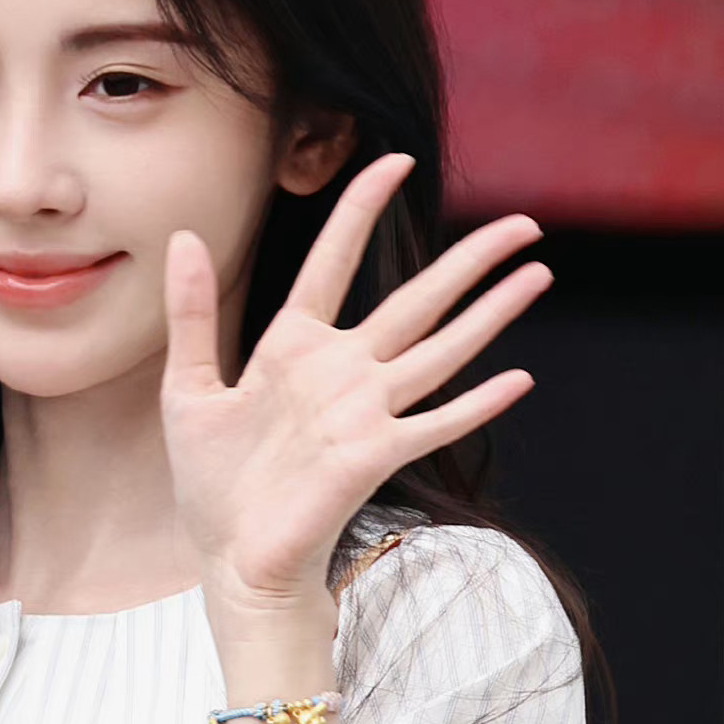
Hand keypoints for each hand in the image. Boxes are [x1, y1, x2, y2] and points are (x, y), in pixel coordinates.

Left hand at [160, 151, 548, 623]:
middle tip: (524, 222)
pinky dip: (476, 403)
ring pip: (440, 349)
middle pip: (417, 301)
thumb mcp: (188, 390)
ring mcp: (363, 413)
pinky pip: (435, 423)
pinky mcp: (373, 456)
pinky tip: (518, 379)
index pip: (334, 262)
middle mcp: (341, 373)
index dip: (361, 210)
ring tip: (539, 273)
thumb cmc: (213, 486)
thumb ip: (191, 314)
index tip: (393, 161)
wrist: (233, 562)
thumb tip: (185, 235)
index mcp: (294, 349)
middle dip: (471, 261)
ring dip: (491, 313)